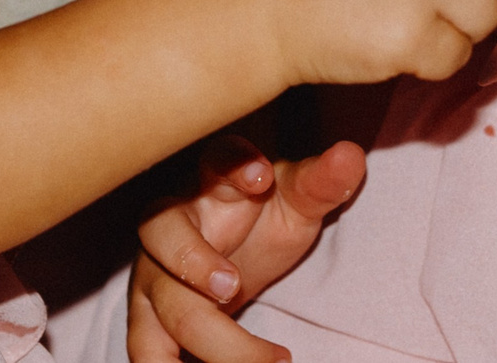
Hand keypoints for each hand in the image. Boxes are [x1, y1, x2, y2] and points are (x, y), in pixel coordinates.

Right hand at [127, 135, 367, 362]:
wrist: (235, 245)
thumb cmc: (262, 213)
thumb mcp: (297, 198)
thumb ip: (322, 181)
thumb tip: (351, 155)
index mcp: (214, 181)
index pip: (216, 159)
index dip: (232, 165)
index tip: (261, 177)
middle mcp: (172, 222)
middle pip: (165, 235)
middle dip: (193, 261)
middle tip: (234, 286)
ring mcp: (155, 271)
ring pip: (161, 301)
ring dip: (200, 334)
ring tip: (260, 359)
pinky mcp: (150, 314)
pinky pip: (145, 347)